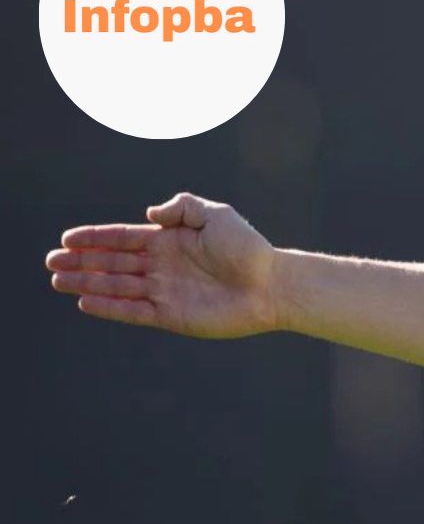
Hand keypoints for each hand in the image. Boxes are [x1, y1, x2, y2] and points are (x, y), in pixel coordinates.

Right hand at [46, 193, 280, 337]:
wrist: (272, 285)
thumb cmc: (248, 249)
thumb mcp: (216, 215)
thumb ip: (181, 207)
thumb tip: (147, 215)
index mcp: (170, 241)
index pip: (124, 238)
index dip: (95, 238)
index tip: (67, 238)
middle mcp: (163, 266)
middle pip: (113, 263)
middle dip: (81, 262)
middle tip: (51, 262)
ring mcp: (165, 291)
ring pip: (117, 287)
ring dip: (88, 284)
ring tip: (58, 280)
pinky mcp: (172, 316)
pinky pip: (133, 311)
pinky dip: (110, 307)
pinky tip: (86, 302)